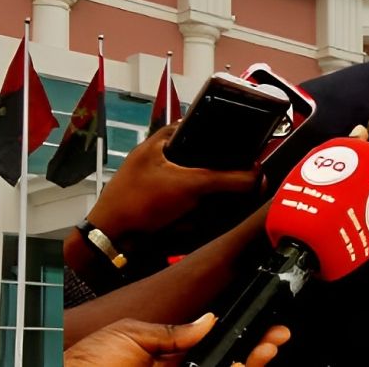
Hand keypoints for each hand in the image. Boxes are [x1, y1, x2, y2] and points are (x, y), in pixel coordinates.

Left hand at [63, 313, 290, 366]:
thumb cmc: (83, 364)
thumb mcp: (129, 334)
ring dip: (249, 362)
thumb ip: (172, 331)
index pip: (209, 346)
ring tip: (265, 349)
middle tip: (274, 338)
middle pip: (225, 362)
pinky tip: (243, 365)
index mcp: (162, 359)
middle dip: (253, 349)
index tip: (258, 326)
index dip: (237, 336)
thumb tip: (208, 321)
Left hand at [87, 124, 262, 239]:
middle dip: (214, 182)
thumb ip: (228, 180)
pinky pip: (190, 203)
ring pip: (200, 185)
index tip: (244, 159)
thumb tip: (258, 177)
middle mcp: (163, 154)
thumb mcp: (190, 185)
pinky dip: (192, 214)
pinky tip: (184, 222)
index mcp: (165, 138)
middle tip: (214, 193)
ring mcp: (162, 178)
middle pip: (207, 162)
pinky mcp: (162, 200)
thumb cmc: (138, 200)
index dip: (227, 143)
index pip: (207, 129)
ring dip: (202, 201)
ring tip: (191, 211)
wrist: (110, 240)